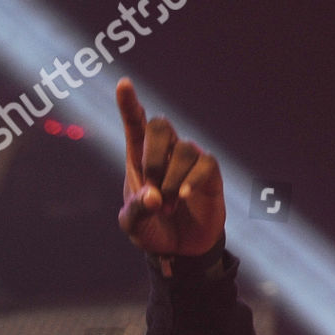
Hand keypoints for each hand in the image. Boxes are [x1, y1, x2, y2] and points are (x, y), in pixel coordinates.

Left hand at [114, 78, 223, 256]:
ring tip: (169, 207)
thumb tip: (154, 196)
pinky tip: (184, 198)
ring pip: (184, 148)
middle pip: (160, 125)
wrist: (179, 250)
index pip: (135, 124)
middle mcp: (165, 153)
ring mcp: (189, 161)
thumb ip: (137, 209)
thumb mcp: (133, 225)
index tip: (124, 84)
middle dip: (153, 155)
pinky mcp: (210, 174)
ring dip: (173, 180)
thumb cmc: (151, 229)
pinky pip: (205, 164)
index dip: (129, 104)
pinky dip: (192, 181)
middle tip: (151, 187)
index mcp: (138, 159)